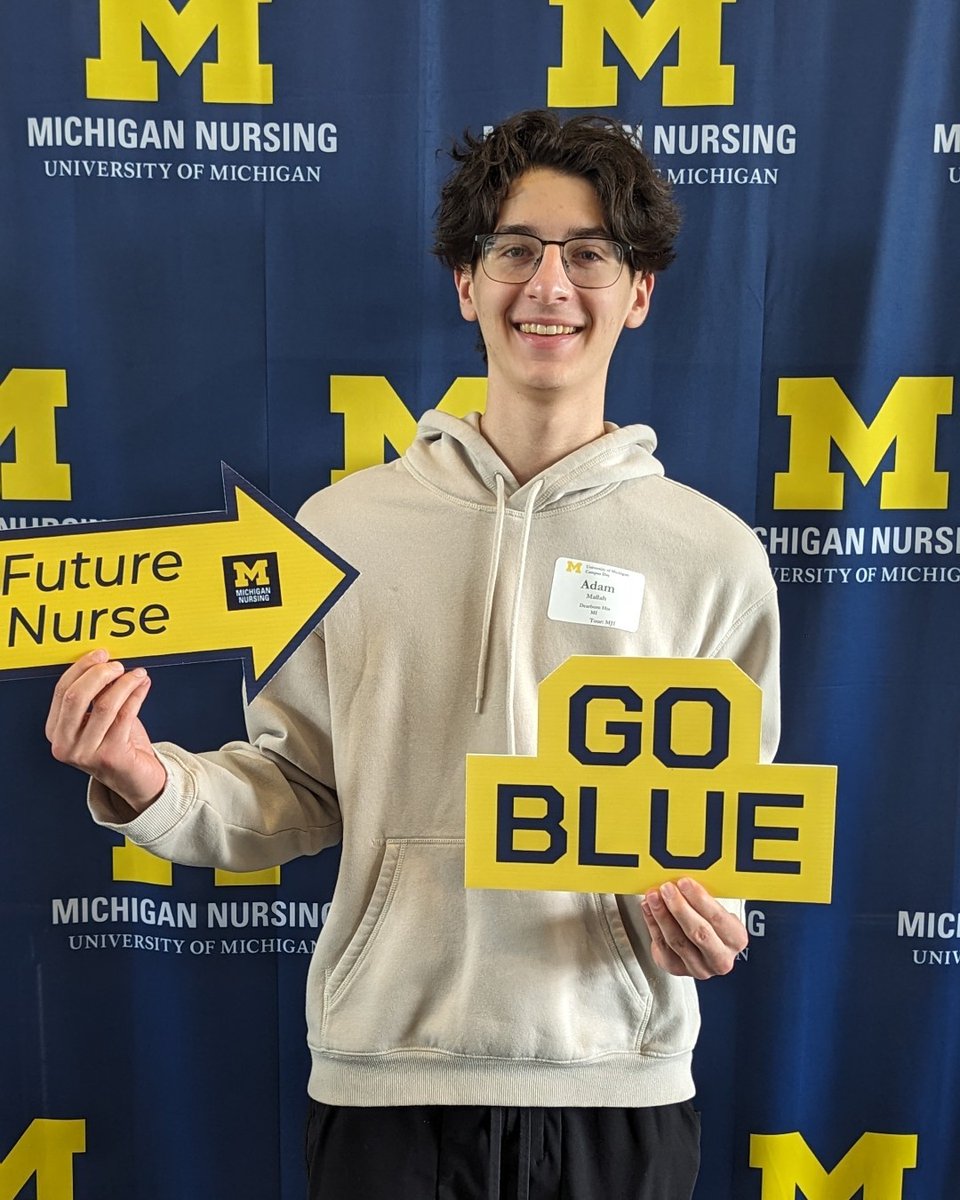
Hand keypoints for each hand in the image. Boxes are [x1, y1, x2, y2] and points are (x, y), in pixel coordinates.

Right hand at [46, 649, 166, 813]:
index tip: (101, 654)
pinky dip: (136, 695)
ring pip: (105, 705)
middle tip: (118, 665)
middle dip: (99, 673)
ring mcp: (86, 753)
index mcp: (55, 732)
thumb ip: (96, 694)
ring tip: (138, 674)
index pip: (62, 691)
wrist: (135, 778)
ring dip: (124, 683)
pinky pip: (125, 716)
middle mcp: (65, 745)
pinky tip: (143, 686)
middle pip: (76, 696)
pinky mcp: (110, 757)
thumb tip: (106, 662)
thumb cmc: (117, 744)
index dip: (82, 668)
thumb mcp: (98, 718)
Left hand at [640, 878, 747, 979]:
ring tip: (653, 896)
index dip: (700, 899)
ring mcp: (699, 967)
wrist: (702, 948)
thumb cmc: (710, 923)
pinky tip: (648, 909)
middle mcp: (720, 958)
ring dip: (662, 915)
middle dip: (680, 907)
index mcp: (736, 939)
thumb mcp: (716, 910)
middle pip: (698, 932)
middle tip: (667, 888)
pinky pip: (662, 946)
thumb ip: (703, 899)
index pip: (718, 918)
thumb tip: (681, 880)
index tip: (684, 882)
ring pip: (677, 940)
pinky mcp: (676, 968)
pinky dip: (653, 924)